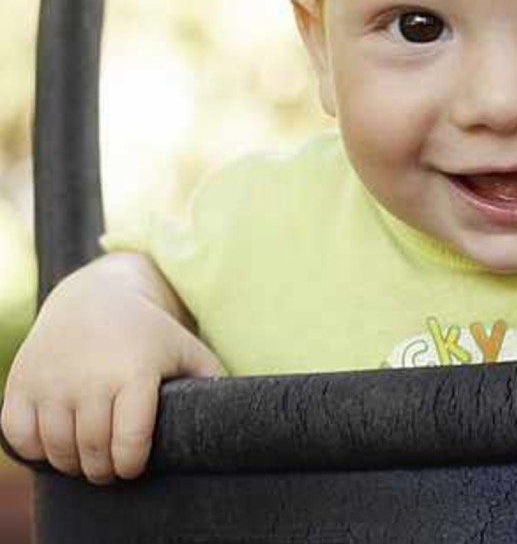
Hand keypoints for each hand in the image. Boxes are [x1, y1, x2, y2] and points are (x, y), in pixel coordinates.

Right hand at [1, 253, 224, 483]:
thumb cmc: (147, 330)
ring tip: (88, 457)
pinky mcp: (20, 384)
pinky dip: (35, 449)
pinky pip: (21, 438)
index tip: (134, 467)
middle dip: (105, 469)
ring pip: (58, 451)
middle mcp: (90, 378)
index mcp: (134, 372)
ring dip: (73, 463)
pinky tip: (55, 441)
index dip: (132, 465)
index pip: (131, 442)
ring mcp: (51, 382)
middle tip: (112, 467)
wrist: (93, 296)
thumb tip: (246, 409)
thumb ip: (212, 376)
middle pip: (94, 452)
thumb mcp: (184, 346)